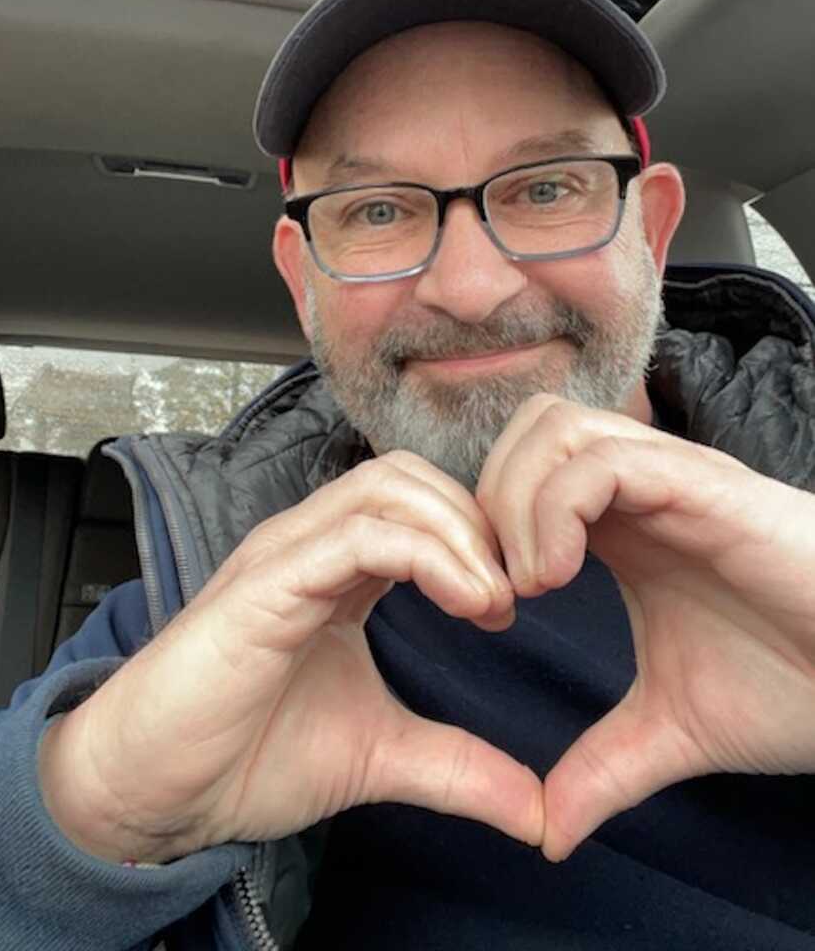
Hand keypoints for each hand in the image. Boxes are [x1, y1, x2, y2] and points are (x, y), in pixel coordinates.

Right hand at [40, 452, 542, 862]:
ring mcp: (286, 555)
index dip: (478, 540)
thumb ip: (458, 767)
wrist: (156, 792)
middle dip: (475, 523)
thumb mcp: (379, 755)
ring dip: (458, 531)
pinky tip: (465, 600)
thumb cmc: (246, 757)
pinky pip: (356, 536)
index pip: (419, 506)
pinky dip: (425, 554)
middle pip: (410, 478)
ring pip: (387, 488)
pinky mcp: (266, 583)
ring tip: (491, 599)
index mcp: (335, 569)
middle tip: (511, 593)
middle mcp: (310, 545)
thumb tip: (539, 810)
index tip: (512, 606)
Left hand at [477, 394, 814, 861]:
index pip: (520, 471)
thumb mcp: (673, 730)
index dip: (481, 528)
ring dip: (514, 501)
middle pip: (526, 433)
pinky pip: (604, 460)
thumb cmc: (797, 685)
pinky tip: (555, 577)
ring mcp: (670, 479)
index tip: (483, 611)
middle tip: (494, 590)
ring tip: (527, 585)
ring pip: (554, 428)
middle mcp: (639, 488)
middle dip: (484, 501)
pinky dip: (554, 508)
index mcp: (623, 528)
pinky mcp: (705, 487)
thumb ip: (603, 768)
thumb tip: (548, 836)